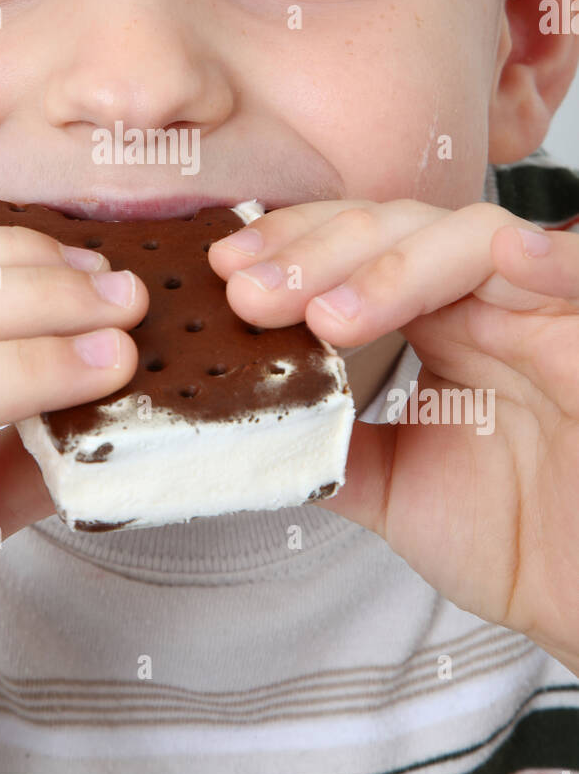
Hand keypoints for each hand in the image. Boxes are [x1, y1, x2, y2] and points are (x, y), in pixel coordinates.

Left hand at [209, 198, 578, 675]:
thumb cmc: (520, 541)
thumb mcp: (394, 487)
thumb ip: (326, 443)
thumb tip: (238, 421)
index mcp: (438, 322)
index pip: (357, 251)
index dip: (293, 248)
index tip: (227, 273)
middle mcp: (486, 303)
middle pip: (397, 231)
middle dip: (317, 254)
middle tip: (251, 292)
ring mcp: (544, 314)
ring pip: (470, 239)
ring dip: (393, 266)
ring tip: (330, 316)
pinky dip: (548, 258)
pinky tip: (504, 256)